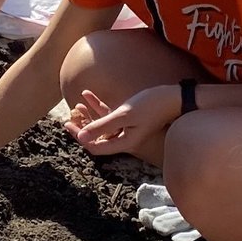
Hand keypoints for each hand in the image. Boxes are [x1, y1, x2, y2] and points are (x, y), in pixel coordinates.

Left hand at [64, 85, 180, 159]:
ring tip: (76, 104)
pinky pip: (110, 115)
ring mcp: (128, 128)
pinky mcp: (131, 118)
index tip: (68, 124)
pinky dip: (98, 106)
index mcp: (124, 142)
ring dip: (88, 115)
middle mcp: (125, 138)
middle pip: (97, 137)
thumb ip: (102, 126)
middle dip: (81, 128)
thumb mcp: (124, 115)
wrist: (174, 98)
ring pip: (102, 125)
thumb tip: (81, 137)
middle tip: (67, 118)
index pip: (95, 146)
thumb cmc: (151, 105)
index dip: (80, 137)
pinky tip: (87, 93)